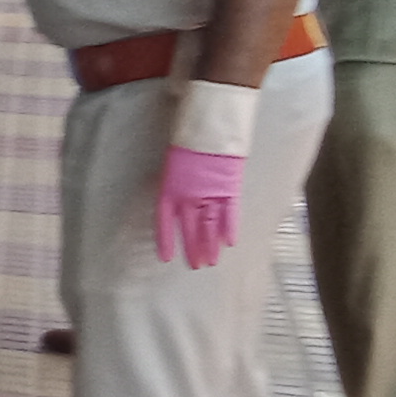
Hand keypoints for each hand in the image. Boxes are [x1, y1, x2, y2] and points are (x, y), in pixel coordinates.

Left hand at [155, 145, 241, 269]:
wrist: (208, 130)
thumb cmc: (186, 140)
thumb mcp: (172, 164)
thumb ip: (174, 183)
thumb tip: (176, 198)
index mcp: (169, 190)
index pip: (165, 222)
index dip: (166, 241)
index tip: (166, 259)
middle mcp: (188, 197)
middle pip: (190, 228)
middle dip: (193, 248)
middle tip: (196, 266)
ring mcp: (209, 195)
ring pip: (209, 226)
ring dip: (210, 245)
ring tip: (211, 263)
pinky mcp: (229, 189)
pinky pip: (229, 213)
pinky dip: (229, 228)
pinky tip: (230, 244)